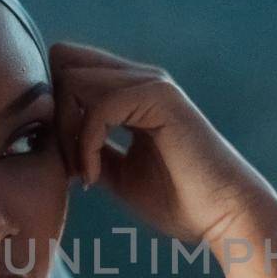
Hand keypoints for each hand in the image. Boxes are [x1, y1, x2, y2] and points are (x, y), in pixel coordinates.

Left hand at [49, 41, 276, 251]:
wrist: (225, 216)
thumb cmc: (180, 202)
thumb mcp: (119, 172)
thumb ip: (90, 149)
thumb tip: (51, 141)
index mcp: (132, 91)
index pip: (68, 68)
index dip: (53, 111)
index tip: (66, 162)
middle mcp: (141, 78)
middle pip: (63, 61)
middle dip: (52, 114)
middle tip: (69, 165)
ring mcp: (152, 82)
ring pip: (73, 78)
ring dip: (66, 132)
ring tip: (84, 174)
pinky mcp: (160, 97)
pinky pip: (98, 107)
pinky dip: (86, 144)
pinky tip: (95, 178)